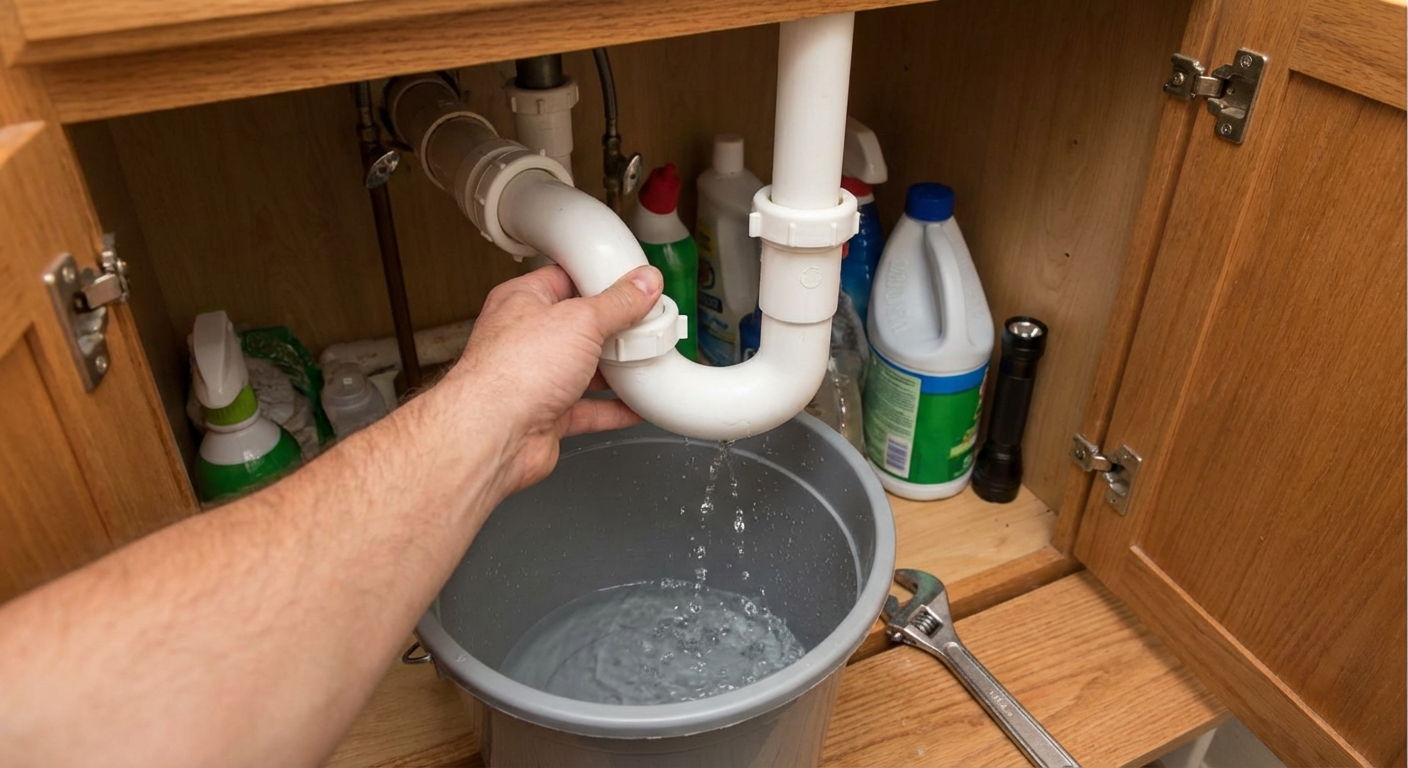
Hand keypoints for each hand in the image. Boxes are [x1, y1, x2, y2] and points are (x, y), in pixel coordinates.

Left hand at [452, 264, 662, 492]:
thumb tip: (642, 285)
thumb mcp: (580, 321)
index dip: (601, 279)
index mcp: (523, 302)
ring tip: (646, 360)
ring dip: (616, 369)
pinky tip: (637, 404)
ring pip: (585, 369)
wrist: (494, 435)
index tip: (634, 283)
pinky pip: (589, 409)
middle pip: (580, 327)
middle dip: (614, 329)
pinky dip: (615, 408)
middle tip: (646, 324)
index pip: (567, 278)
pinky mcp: (548, 415)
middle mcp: (527, 339)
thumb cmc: (512, 373)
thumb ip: (617, 303)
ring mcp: (537, 379)